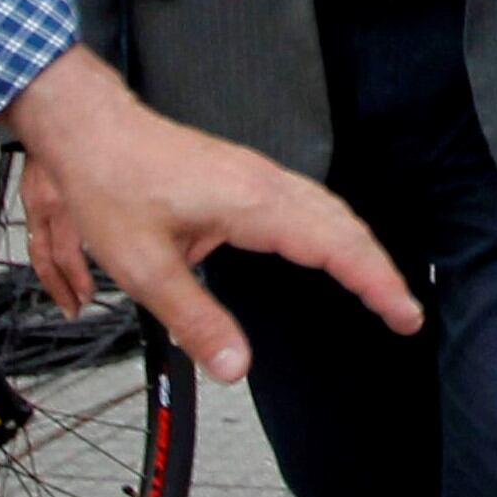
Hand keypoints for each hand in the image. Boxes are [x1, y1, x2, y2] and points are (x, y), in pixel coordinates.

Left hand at [0, 48, 418, 380]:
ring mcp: (258, 175)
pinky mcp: (246, 175)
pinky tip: (328, 249)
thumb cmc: (111, 184)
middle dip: (379, 271)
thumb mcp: (145, 267)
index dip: (375, 282)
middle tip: (404, 312)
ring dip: (359, 250)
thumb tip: (236, 366)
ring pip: (330, 211)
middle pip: (345, 227)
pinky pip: (308, 202)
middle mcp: (266, 184)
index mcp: (253, 204)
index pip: (336, 246)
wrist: (91, 130)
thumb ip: (196, 320)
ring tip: (377, 288)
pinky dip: (334, 231)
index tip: (404, 313)